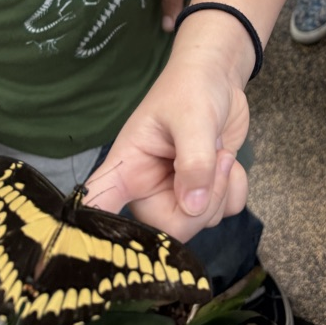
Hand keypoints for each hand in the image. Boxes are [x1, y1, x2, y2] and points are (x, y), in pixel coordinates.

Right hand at [85, 33, 249, 240]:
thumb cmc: (191, 88)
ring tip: (220, 153)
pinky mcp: (203, 192)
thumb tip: (193, 207)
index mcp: (128, 168)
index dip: (92, 232)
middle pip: (171, 229)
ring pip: (202, 222)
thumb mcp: (193, 117)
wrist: (217, 77)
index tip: (89, 247)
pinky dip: (236, 191)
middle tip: (217, 162)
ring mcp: (177, 193)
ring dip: (223, 190)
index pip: (100, 204)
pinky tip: (230, 164)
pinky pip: (224, 213)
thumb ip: (193, 161)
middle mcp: (147, 189)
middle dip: (204, 202)